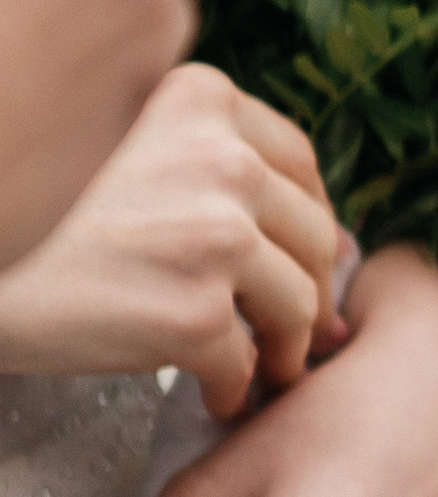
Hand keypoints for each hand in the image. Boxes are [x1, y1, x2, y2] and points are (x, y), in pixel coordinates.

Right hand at [0, 66, 343, 415]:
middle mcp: (218, 159)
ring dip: (288, 346)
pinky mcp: (195, 313)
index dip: (308, 218)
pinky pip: (246, 364)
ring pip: (296, 304)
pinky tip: (215, 396)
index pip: (297, 165)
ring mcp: (213, 236)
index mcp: (199, 100)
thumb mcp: (119, 147)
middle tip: (300, 330)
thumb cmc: (36, 219)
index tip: (302, 256)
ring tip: (270, 368)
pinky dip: (236, 388)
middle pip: (311, 235)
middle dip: (312, 290)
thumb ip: (212, 165)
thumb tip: (342, 241)